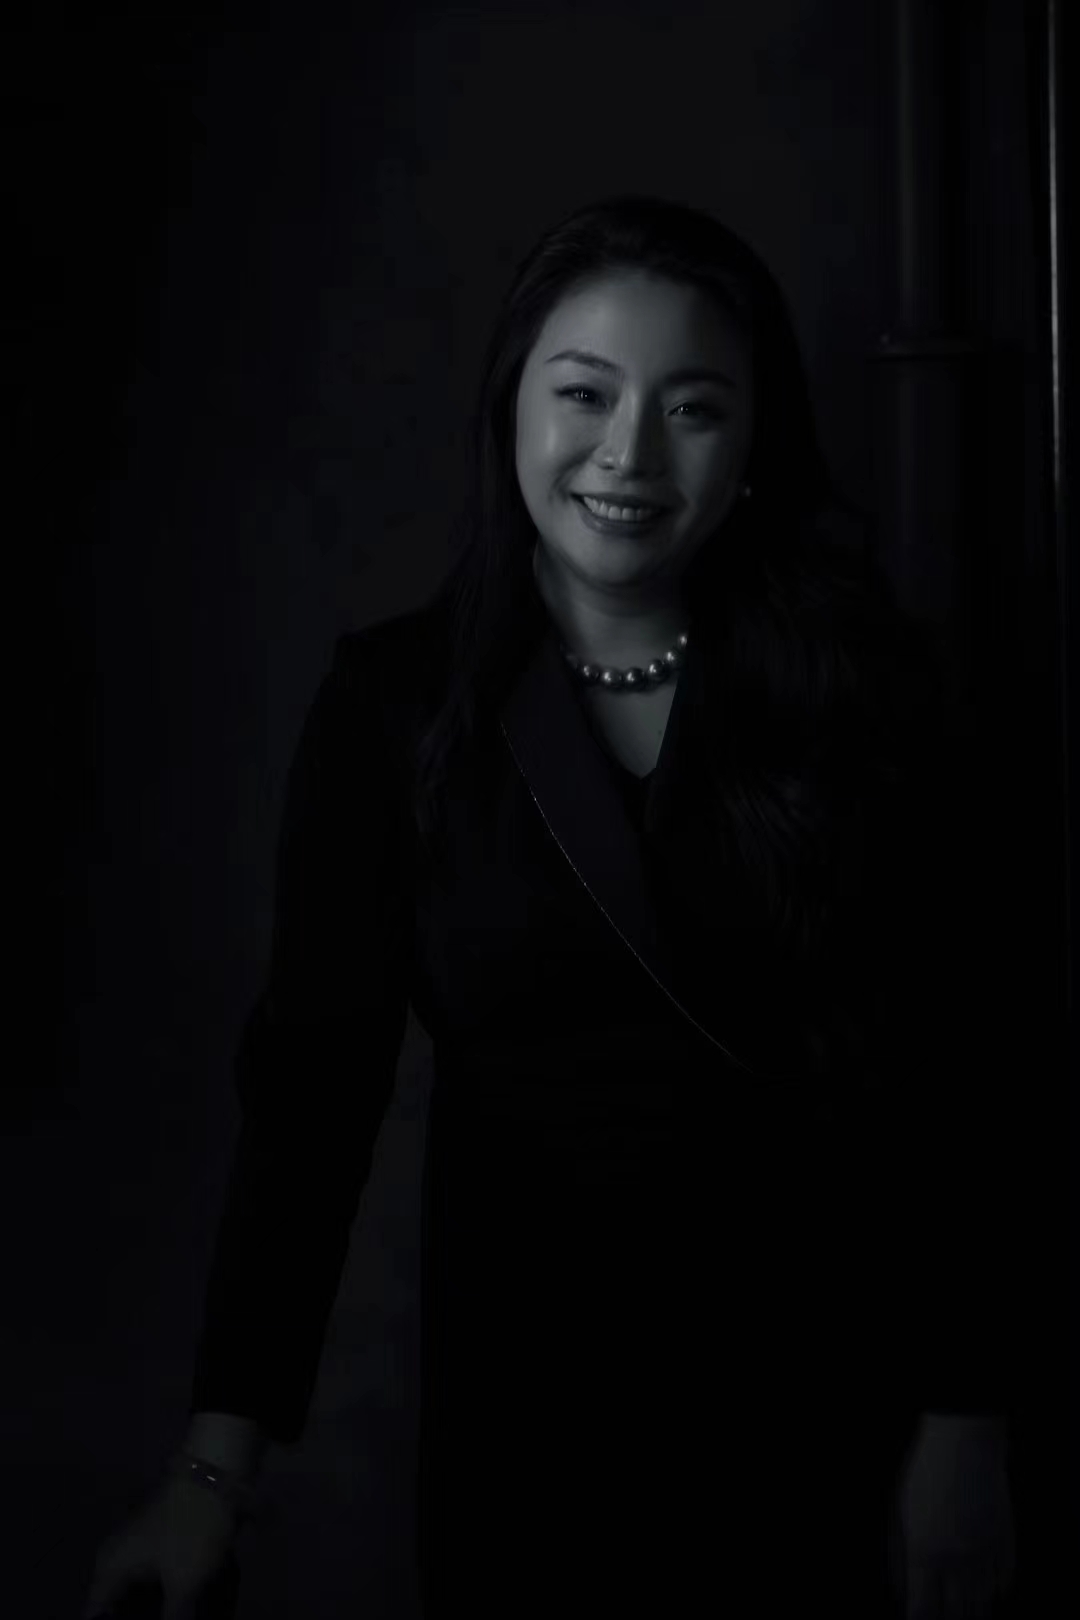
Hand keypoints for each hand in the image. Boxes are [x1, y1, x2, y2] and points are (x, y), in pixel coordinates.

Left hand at [892, 1414, 1015, 1619]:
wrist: (964, 1445)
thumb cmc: (926, 1473)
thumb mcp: (903, 1511)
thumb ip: (904, 1551)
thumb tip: (905, 1585)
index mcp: (925, 1553)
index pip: (923, 1608)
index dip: (921, 1619)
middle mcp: (956, 1560)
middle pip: (956, 1610)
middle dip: (949, 1618)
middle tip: (944, 1615)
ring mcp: (984, 1553)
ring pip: (982, 1600)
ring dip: (974, 1609)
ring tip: (967, 1611)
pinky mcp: (1005, 1542)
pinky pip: (1003, 1579)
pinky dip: (996, 1588)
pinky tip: (989, 1589)